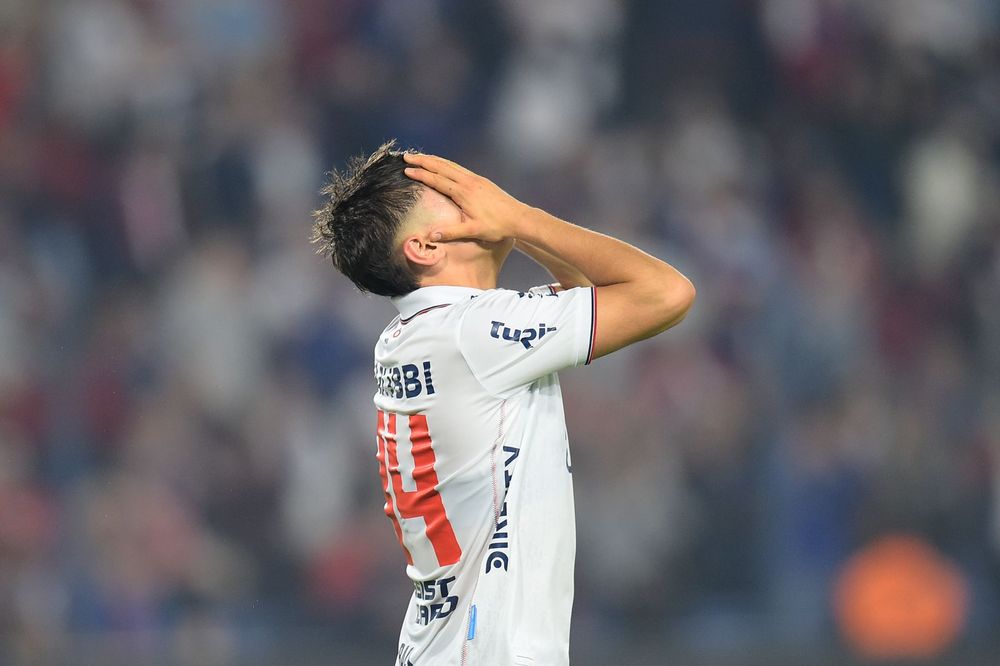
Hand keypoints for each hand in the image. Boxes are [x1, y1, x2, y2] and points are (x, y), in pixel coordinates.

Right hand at [403, 153, 528, 242]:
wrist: (518, 217)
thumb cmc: (497, 226)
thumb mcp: (474, 231)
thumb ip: (452, 232)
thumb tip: (431, 235)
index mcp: (464, 193)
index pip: (437, 180)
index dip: (421, 174)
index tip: (406, 170)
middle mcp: (468, 182)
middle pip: (441, 167)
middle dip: (423, 161)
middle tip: (406, 156)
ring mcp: (475, 179)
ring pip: (450, 165)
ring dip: (433, 160)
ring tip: (420, 156)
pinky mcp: (480, 180)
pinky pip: (459, 168)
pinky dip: (446, 164)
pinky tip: (442, 164)